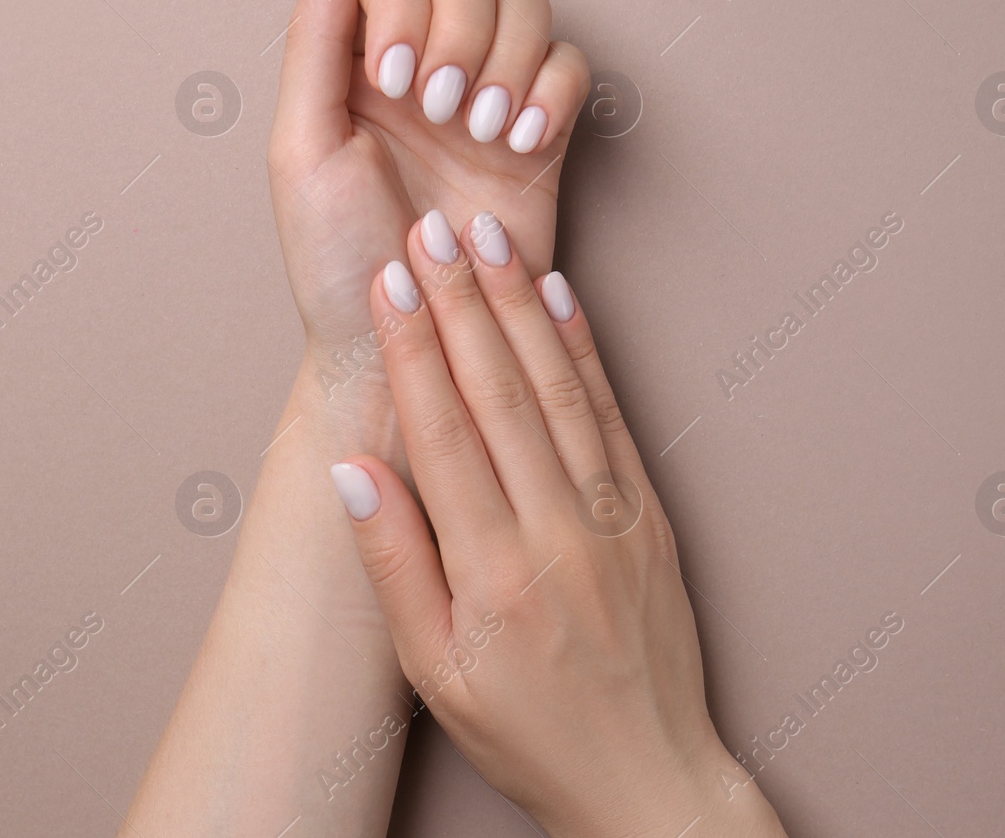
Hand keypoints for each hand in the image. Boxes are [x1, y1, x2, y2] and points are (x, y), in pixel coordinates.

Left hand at [269, 0, 588, 404]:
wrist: (410, 341)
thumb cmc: (338, 260)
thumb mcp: (302, 149)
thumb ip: (312, 39)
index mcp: (356, 62)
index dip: (403, 5)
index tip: (391, 79)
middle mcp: (425, 67)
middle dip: (460, 29)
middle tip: (440, 109)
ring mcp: (486, 96)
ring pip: (525, 6)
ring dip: (508, 57)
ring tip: (481, 131)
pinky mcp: (540, 134)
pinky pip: (570, 65)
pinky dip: (553, 90)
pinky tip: (520, 143)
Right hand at [327, 212, 788, 837]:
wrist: (648, 777)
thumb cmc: (530, 731)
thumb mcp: (434, 672)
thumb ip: (393, 566)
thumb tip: (353, 468)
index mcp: (494, 570)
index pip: (444, 432)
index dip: (413, 348)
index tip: (391, 281)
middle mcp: (559, 529)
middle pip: (500, 392)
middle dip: (461, 300)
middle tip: (429, 228)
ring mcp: (613, 516)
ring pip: (559, 389)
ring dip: (520, 305)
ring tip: (487, 237)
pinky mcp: (651, 514)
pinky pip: (614, 416)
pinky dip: (586, 350)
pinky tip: (561, 296)